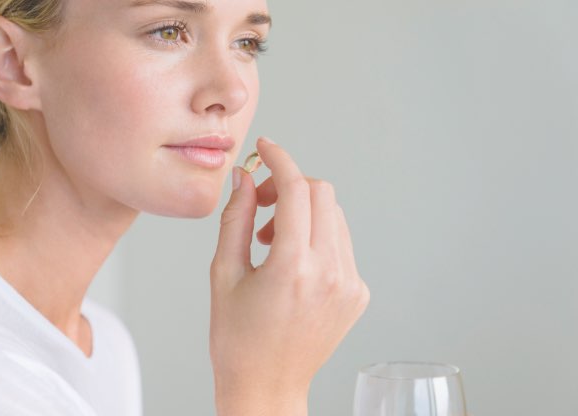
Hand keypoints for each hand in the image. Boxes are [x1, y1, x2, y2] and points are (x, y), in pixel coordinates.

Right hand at [210, 137, 369, 414]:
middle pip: (322, 193)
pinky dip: (317, 237)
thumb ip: (236, 218)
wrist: (266, 388)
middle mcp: (330, 272)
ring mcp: (350, 284)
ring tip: (272, 240)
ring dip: (304, 213)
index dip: (280, 159)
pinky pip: (341, 244)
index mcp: (293, 266)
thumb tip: (245, 177)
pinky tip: (292, 262)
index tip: (266, 148)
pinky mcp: (358, 294)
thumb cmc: (237, 340)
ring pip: (335, 216)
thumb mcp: (224, 273)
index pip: (297, 188)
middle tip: (262, 204)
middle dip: (291, 186)